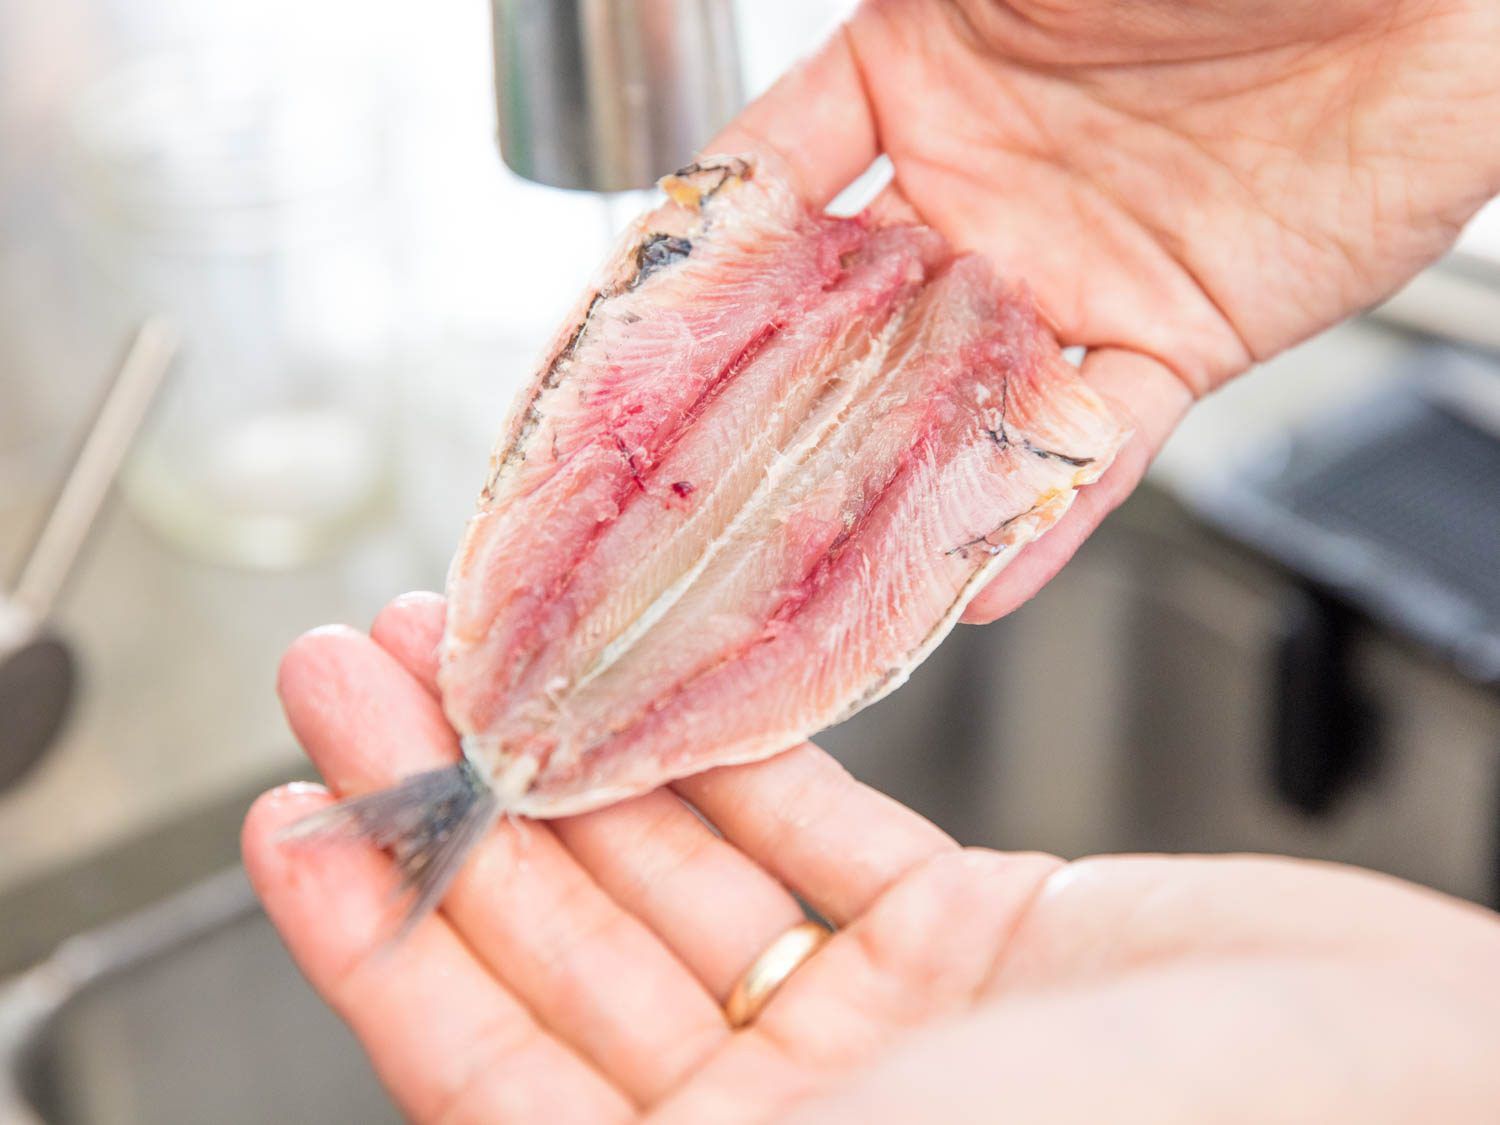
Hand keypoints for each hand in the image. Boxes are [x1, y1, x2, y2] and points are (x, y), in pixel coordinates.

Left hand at [245, 592, 1499, 1122]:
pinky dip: (737, 747)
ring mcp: (878, 1032)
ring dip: (576, 752)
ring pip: (677, 868)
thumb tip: (473, 1117)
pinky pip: (815, 828)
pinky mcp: (967, 936)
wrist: (1418, 1103)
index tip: (294, 815)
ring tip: (472, 638)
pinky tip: (655, 674)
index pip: (494, 1074)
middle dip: (454, 802)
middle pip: (567, 948)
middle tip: (359, 673)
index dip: (381, 940)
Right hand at [711, 0, 1499, 620]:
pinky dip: (1034, 513)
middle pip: (843, 315)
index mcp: (922, 68)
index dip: (696, 254)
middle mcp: (979, 187)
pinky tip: (974, 575)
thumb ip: (901, 12)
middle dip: (768, 402)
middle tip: (692, 485)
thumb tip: (763, 106)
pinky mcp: (1167, 342)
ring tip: (805, 568)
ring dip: (882, 484)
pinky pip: (1086, 447)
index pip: (771, 179)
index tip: (624, 331)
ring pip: (948, 400)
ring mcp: (1066, 272)